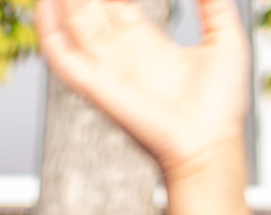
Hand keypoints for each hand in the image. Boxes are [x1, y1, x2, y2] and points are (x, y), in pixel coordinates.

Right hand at [37, 0, 256, 184]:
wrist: (211, 145)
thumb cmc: (221, 106)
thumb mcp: (224, 38)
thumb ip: (213, 4)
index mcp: (146, 44)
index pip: (117, 1)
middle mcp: (122, 54)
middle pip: (91, 7)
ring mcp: (106, 69)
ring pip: (75, 21)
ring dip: (67, 0)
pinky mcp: (96, 86)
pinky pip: (62, 56)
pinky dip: (48, 30)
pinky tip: (46, 3)